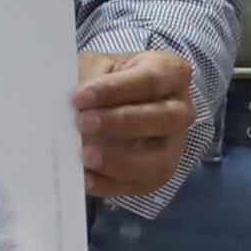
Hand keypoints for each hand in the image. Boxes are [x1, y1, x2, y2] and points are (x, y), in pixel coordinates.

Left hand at [74, 49, 194, 198]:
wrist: (109, 103)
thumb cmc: (105, 79)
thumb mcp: (96, 67)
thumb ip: (88, 81)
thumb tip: (70, 107)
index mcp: (170, 72)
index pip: (149, 80)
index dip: (115, 89)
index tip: (80, 97)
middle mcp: (181, 109)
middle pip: (163, 118)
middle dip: (121, 122)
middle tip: (82, 123)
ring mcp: (174, 145)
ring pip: (160, 158)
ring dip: (120, 160)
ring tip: (85, 156)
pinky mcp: (157, 173)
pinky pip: (140, 184)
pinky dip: (110, 184)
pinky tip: (86, 179)